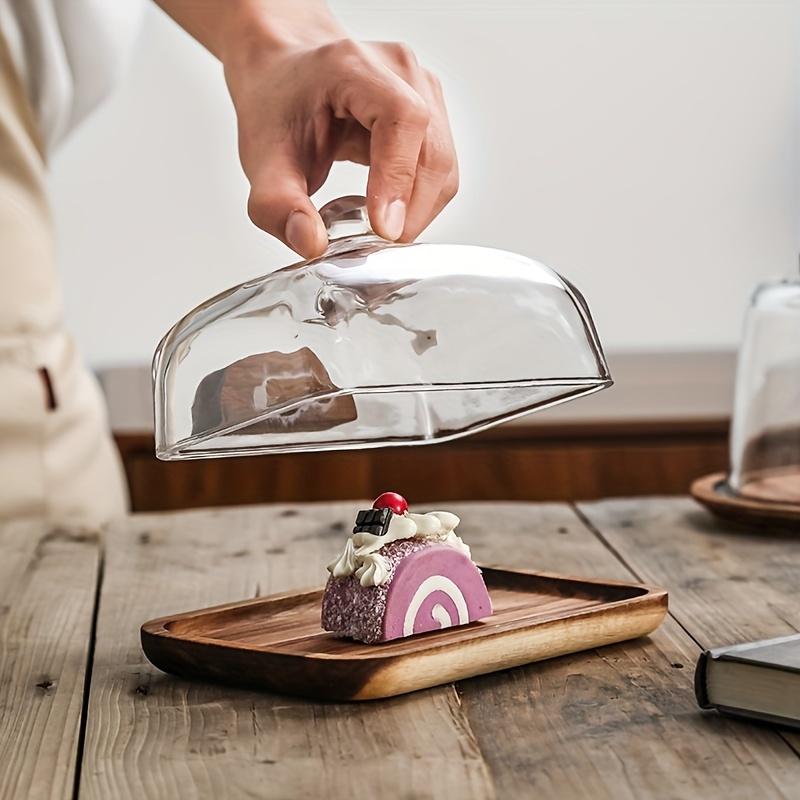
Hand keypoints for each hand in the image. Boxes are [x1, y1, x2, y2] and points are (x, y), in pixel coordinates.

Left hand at [219, 4, 458, 258]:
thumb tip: (311, 244)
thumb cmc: (275, 104)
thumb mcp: (261, 158)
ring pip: (442, 169)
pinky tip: (383, 208)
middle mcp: (400, 71)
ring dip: (415, 211)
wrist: (281, 74)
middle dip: (408, 212)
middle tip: (373, 244)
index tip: (383, 227)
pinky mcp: (431, 114)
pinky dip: (417, 202)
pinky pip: (439, 171)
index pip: (403, 119)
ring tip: (373, 226)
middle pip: (433, 154)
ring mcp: (421, 91)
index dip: (398, 178)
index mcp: (354, 66)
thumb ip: (278, 206)